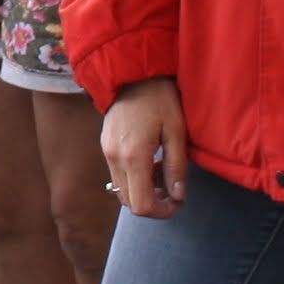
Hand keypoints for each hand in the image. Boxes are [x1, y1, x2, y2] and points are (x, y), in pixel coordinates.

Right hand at [100, 78, 189, 219]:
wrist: (132, 72)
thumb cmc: (160, 97)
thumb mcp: (176, 130)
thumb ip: (177, 166)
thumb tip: (179, 195)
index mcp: (133, 156)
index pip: (141, 205)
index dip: (161, 211)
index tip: (178, 201)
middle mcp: (114, 158)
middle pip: (130, 202)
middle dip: (153, 203)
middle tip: (174, 189)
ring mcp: (107, 152)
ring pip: (122, 190)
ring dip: (143, 191)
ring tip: (163, 173)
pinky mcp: (105, 146)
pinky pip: (118, 175)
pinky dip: (135, 178)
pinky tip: (151, 161)